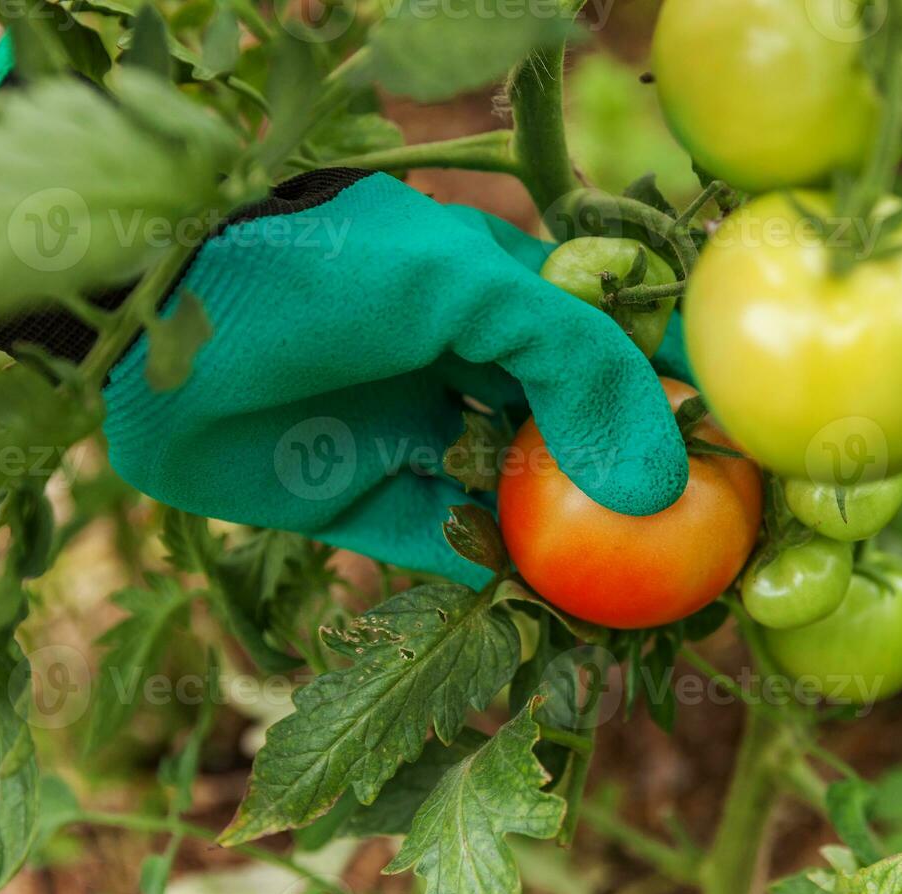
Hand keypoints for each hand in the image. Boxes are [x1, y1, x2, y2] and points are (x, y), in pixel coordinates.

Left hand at [100, 169, 690, 584]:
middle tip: (706, 555)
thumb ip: (574, 365)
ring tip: (645, 606)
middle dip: (635, 493)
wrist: (154, 314)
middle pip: (576, 440)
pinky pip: (448, 550)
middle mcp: (470, 370)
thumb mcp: (464, 288)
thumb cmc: (320, 269)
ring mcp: (419, 437)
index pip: (619, 353)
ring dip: (577, 552)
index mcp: (505, 299)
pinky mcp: (364, 502)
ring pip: (521, 504)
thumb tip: (660, 479)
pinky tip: (555, 616)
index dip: (683, 404)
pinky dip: (499, 582)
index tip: (747, 462)